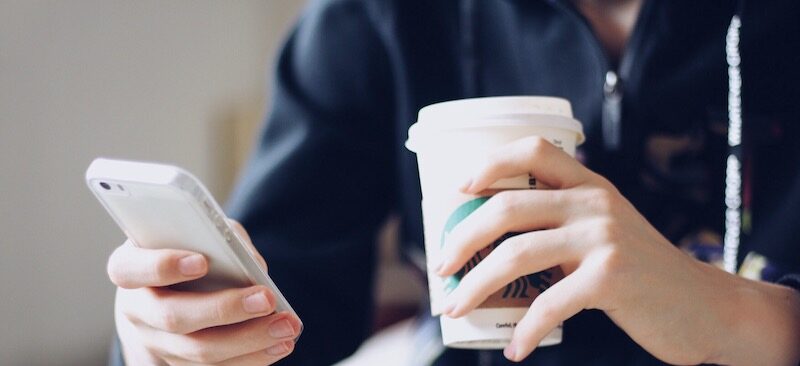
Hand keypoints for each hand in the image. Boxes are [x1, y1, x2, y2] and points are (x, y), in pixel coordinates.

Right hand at [107, 220, 300, 365]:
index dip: (163, 266)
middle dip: (225, 309)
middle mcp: (135, 310)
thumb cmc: (192, 247)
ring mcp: (154, 343)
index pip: (131, 269)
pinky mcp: (177, 364)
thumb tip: (257, 269)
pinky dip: (251, 359)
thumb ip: (225, 240)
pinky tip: (279, 345)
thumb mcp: (204, 232)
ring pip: (197, 352)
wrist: (176, 287)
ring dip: (248, 341)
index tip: (201, 261)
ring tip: (287, 326)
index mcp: (129, 266)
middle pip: (174, 317)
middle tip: (268, 299)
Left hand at [438, 136, 799, 364]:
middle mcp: (594, 203)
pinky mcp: (612, 278)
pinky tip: (515, 349)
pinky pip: (549, 303)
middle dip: (462, 238)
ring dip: (476, 287)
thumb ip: (563, 225)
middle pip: (507, 208)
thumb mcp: (606, 231)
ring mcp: (604, 238)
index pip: (534, 150)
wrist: (706, 306)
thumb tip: (492, 248)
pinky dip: (524, 330)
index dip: (489, 163)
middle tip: (441, 266)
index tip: (458, 189)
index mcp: (589, 186)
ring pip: (516, 255)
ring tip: (456, 307)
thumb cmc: (643, 273)